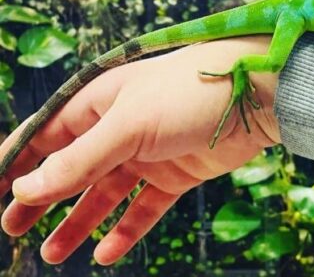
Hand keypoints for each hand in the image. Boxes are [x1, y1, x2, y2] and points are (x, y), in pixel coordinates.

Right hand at [0, 36, 280, 264]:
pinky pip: (144, 208)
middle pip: (70, 169)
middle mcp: (119, 129)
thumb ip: (80, 158)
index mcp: (98, 104)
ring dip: (79, 222)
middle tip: (14, 230)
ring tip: (53, 255)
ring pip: (104, 194)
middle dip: (42, 199)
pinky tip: (106, 253)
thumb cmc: (186, 93)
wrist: (254, 95)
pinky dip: (125, 229)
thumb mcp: (127, 124)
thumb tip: (27, 185)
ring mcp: (148, 154)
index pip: (45, 136)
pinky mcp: (177, 174)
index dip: (16, 163)